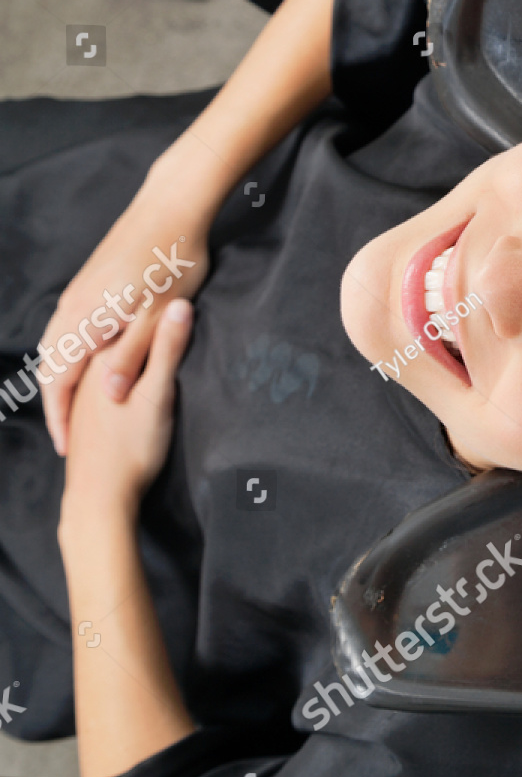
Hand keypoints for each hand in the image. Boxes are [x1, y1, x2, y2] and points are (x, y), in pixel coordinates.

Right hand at [39, 159, 211, 456]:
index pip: (60, 379)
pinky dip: (67, 354)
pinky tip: (84, 364)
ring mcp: (78, 291)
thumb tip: (109, 394)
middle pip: (50, 364)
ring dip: (59, 379)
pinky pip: (66, 327)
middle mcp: (72, 306)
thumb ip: (136, 355)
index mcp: (87, 318)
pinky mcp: (89, 281)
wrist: (172, 205)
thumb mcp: (163, 314)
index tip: (67, 447)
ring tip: (70, 410)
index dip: (60, 416)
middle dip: (54, 404)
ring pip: (56, 344)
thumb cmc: (175, 259)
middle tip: (66, 438)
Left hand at [60, 299, 193, 529]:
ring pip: (96, 357)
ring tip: (134, 332)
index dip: (142, 299)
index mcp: (104, 360)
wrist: (102, 496)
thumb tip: (182, 307)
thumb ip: (168, 349)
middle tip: (147, 300)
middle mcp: (87, 374)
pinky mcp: (88, 417)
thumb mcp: (158, 394)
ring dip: (114, 343)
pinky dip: (109, 368)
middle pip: (105, 333)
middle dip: (120, 318)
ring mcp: (83, 397)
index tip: (161, 279)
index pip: (119, 316)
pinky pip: (95, 379)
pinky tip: (122, 376)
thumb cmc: (133, 446)